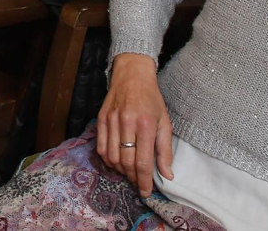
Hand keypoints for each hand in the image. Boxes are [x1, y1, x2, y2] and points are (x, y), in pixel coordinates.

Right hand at [96, 53, 172, 195]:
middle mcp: (127, 123)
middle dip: (133, 178)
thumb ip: (165, 150)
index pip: (142, 161)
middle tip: (138, 184)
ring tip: (129, 173)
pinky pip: (100, 147)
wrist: (132, 75)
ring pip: (112, 157)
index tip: (146, 192)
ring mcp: (111, 121)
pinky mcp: (100, 119)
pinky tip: (116, 162)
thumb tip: (167, 175)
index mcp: (146, 125)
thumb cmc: (152, 99)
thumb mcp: (165, 122)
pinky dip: (107, 160)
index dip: (144, 181)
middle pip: (126, 162)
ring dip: (120, 170)